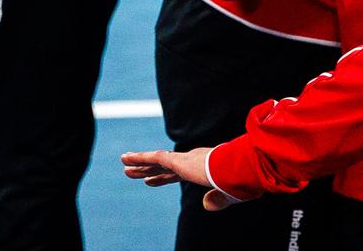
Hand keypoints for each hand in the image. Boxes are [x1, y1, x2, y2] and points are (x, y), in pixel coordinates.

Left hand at [120, 147, 237, 209]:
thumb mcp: (229, 195)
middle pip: (162, 166)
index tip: (150, 180)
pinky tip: (127, 159)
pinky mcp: (178, 161)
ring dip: (138, 162)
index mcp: (201, 168)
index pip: (176, 173)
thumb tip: (206, 205)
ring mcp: (184, 160)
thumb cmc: (240, 181)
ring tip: (123, 161)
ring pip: (155, 160)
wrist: (239, 169)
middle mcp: (190, 161)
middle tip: (131, 172)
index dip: (162, 177)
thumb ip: (217, 200)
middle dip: (147, 169)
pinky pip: (154, 158)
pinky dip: (139, 158)